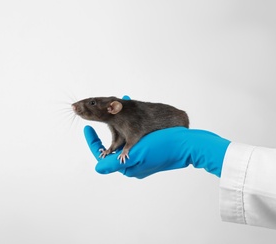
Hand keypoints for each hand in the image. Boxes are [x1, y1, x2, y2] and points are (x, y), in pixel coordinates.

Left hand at [84, 125, 230, 178]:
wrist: (188, 144)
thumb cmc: (163, 146)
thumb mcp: (137, 153)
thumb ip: (115, 162)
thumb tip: (97, 168)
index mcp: (128, 166)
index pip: (104, 155)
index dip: (93, 142)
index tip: (87, 127)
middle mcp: (134, 163)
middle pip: (114, 147)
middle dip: (108, 129)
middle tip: (103, 112)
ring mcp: (144, 157)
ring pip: (125, 140)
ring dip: (120, 125)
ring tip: (118, 107)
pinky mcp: (152, 151)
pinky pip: (136, 138)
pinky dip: (132, 128)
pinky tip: (132, 115)